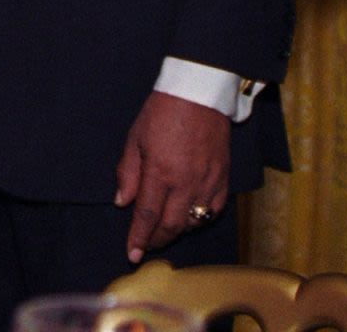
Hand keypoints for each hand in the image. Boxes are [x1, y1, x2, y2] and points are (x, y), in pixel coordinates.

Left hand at [114, 91, 228, 263]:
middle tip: (147, 245)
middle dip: (157, 240)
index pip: (147, 215)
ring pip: (194, 222)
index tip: (132, 254)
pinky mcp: (223, 176)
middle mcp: (186, 182)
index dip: (139, 238)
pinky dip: (202, 218)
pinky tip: (192, 217)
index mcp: (160, 171)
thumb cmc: (163, 111)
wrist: (199, 92)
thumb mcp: (136, 138)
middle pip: (171, 225)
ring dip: (179, 231)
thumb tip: (122, 202)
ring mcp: (207, 181)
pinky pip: (215, 209)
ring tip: (166, 230)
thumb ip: (128, 172)